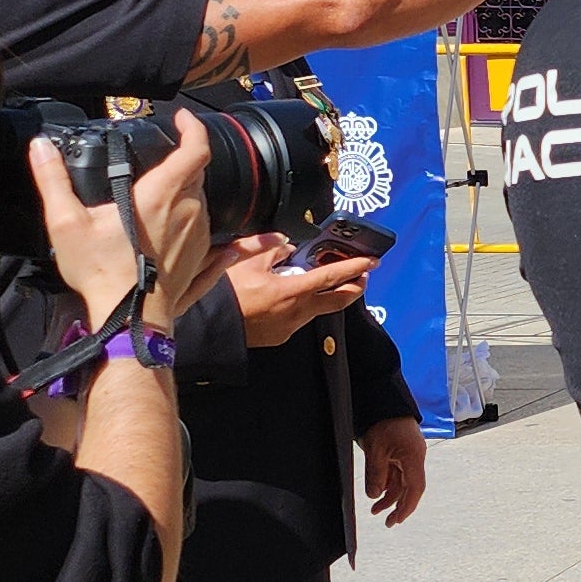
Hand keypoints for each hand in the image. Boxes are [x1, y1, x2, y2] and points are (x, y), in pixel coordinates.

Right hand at [41, 117, 221, 331]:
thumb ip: (53, 181)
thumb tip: (40, 147)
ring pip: (201, 201)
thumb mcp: (67, 223)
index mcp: (163, 194)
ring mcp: (201, 236)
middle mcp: (190, 210)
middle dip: (184, 158)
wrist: (128, 320)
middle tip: (163, 155)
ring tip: (161, 190)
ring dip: (187, 191)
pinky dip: (198, 221)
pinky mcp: (201, 259)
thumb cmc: (100, 271)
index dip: (194, 128)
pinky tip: (192, 225)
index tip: (182, 118)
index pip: (196, 149)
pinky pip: (211, 233)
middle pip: (197, 173)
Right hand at [224, 234, 376, 346]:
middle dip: (356, 287)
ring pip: (318, 309)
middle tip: (362, 275)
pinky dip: (303, 305)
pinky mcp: (280, 335)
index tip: (372, 261)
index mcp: (292, 291)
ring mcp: (290, 326)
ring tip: (322, 281)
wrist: (208, 328)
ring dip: (326, 296)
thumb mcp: (246, 260)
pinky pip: (299, 318)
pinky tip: (292, 296)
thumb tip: (287, 246)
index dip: (356, 267)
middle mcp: (297, 312)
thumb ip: (271, 248)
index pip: (333, 277)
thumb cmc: (224, 293)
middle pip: (339, 301)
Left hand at [358, 416, 427, 526]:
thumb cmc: (383, 421)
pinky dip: (387, 484)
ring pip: (401, 481)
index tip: (397, 520)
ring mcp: (408, 455)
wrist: (383, 399)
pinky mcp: (400, 451)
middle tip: (387, 522)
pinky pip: (396, 472)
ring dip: (390, 496)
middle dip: (398, 506)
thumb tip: (374, 496)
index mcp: (414, 457)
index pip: (415, 488)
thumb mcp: (375, 450)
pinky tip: (377, 492)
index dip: (407, 507)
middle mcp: (414, 458)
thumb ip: (376, 474)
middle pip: (409, 488)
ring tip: (375, 510)